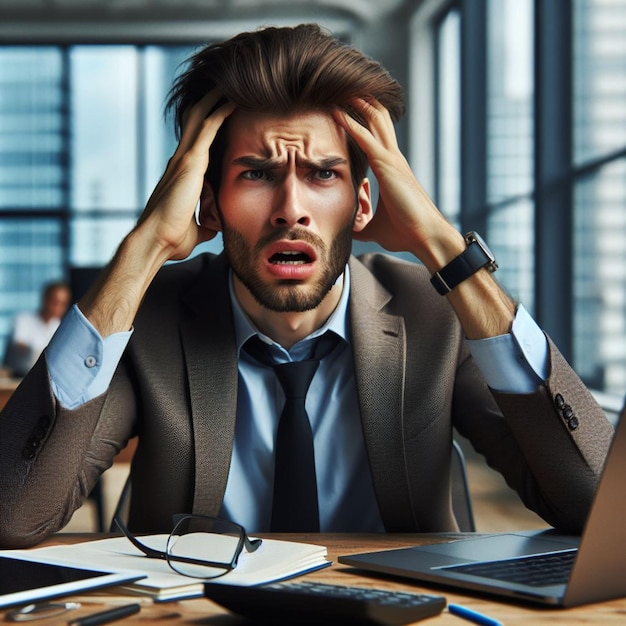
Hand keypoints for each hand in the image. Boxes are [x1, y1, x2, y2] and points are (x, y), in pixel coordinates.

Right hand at [137, 90, 234, 260]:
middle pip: (196, 120)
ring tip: (232, 82)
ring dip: (216, 98)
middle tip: (226, 85)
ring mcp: (184, 158)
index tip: (221, 111)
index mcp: (182, 174)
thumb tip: (218, 222)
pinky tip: (234, 100)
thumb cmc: (172, 238)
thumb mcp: (199, 228)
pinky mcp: (190, 162)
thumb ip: (209, 219)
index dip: (207, 123)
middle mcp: (180, 160)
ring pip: (201, 116)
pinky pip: (209, 128)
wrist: (156, 241)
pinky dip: (221, 112)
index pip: (196, 141)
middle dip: (210, 101)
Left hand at [333, 98, 461, 269]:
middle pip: (378, 118)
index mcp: (392, 168)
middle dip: (361, 100)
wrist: (426, 237)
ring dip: (357, 103)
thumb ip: (360, 224)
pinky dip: (350, 123)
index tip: (346, 105)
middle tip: (342, 86)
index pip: (376, 135)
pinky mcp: (388, 166)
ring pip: (374, 119)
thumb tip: (347, 229)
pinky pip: (365, 138)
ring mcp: (392, 159)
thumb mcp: (375, 228)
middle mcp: (393, 158)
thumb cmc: (406, 233)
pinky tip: (336, 112)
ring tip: (339, 86)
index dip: (363, 118)